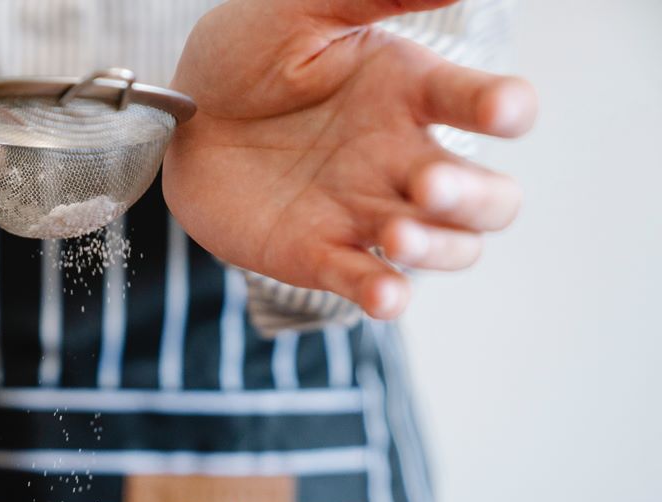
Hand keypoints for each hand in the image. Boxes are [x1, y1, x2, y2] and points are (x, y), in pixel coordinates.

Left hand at [163, 0, 537, 318]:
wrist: (172, 119)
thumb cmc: (241, 58)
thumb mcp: (300, 11)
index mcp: (410, 92)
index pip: (487, 104)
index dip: (507, 109)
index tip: (500, 110)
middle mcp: (402, 158)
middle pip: (488, 197)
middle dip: (474, 197)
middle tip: (428, 184)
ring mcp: (366, 212)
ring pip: (447, 247)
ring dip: (437, 249)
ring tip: (396, 233)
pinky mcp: (320, 255)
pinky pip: (367, 282)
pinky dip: (384, 294)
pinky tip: (384, 295)